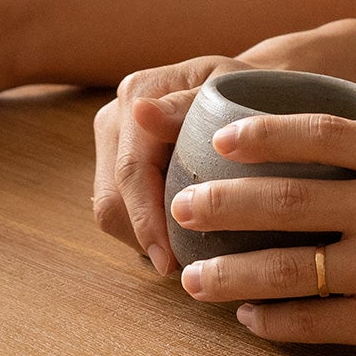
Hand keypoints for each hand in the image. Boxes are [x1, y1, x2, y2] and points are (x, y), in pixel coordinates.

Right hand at [92, 56, 253, 274]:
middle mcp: (116, 117)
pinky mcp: (116, 164)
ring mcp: (112, 142)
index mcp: (138, 92)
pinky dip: (144, 228)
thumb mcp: (228, 90)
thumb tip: (141, 111)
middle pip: (112, 197)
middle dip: (143, 237)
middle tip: (181, 267)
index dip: (146, 221)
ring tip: (183, 252)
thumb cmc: (246, 90)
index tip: (168, 261)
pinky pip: (119, 209)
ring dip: (142, 237)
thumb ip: (185, 104)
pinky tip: (175, 236)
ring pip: (110, 210)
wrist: (246, 89)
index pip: (131, 170)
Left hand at [168, 115, 355, 355]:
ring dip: (230, 274)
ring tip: (194, 276)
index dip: (263, 133)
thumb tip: (303, 135)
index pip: (321, 133)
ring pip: (287, 271)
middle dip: (223, 205)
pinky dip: (272, 320)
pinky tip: (249, 315)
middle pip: (288, 202)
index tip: (219, 140)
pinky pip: (313, 323)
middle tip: (184, 205)